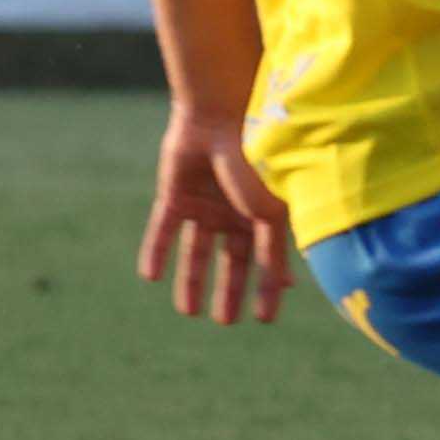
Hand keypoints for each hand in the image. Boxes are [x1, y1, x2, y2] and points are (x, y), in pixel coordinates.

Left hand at [139, 109, 296, 324]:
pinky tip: (150, 277)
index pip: (265, 261)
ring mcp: (203, 206)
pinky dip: (157, 251)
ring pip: (196, 251)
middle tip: (226, 322)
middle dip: (228, 291)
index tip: (266, 319)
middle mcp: (233, 214)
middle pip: (230, 261)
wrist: (220, 117)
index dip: (267, 289)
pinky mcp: (174, 196)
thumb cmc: (257, 161)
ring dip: (191, 280)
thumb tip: (288, 285)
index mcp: (261, 216)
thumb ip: (274, 248)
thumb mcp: (271, 211)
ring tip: (187, 312)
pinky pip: (163, 230)